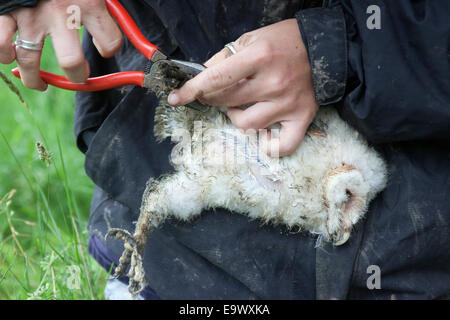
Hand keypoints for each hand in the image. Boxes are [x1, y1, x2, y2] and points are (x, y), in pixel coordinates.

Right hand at [0, 0, 122, 89]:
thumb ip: (100, 5)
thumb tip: (113, 23)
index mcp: (88, 4)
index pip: (111, 43)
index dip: (110, 48)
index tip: (104, 48)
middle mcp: (61, 14)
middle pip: (71, 62)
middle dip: (76, 75)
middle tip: (77, 76)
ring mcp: (30, 15)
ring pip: (29, 61)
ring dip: (34, 77)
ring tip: (38, 80)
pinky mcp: (6, 13)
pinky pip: (0, 46)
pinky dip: (3, 54)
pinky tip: (11, 54)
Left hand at [168, 19, 318, 156]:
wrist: (325, 47)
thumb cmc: (285, 41)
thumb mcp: (251, 38)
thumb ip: (224, 57)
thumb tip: (202, 75)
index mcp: (259, 57)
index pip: (215, 79)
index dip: (191, 90)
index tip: (175, 98)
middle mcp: (273, 83)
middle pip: (226, 102)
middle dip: (212, 99)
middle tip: (214, 94)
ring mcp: (288, 104)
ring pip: (246, 125)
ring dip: (235, 116)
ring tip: (240, 106)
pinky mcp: (302, 117)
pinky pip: (282, 146)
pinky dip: (269, 146)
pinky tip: (262, 135)